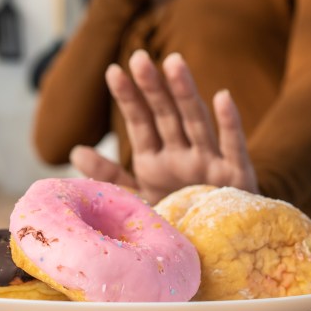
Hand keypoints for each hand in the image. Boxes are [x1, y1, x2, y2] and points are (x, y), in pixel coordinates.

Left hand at [70, 49, 257, 203]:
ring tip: (174, 62)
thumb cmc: (178, 219)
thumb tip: (75, 150)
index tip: (113, 71)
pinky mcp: (236, 177)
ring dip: (185, 93)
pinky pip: (233, 148)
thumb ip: (110, 176)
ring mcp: (209, 163)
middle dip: (152, 86)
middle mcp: (182, 154)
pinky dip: (230, 123)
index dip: (128, 97)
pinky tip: (222, 97)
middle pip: (165, 115)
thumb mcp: (138, 198)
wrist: (218, 254)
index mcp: (156, 158)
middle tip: (139, 57)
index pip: (140, 121)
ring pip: (195, 122)